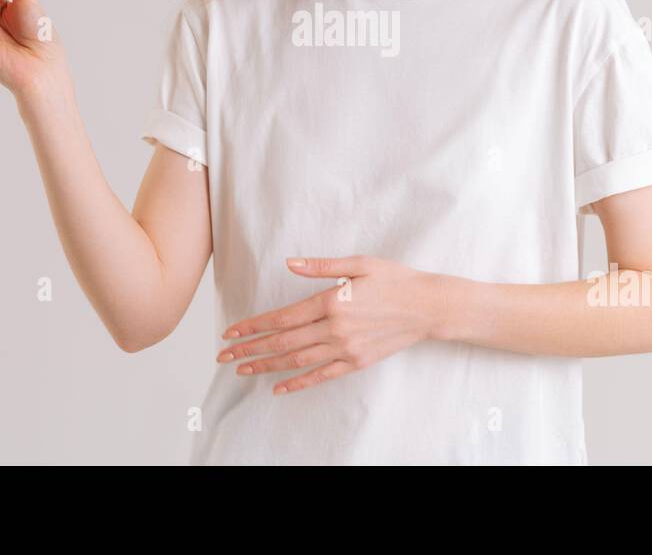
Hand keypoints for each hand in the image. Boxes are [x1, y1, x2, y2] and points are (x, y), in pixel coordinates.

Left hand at [216, 255, 445, 394]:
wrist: (428, 307)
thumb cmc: (395, 279)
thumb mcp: (359, 263)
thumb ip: (321, 266)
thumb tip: (289, 263)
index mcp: (332, 302)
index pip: (282, 318)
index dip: (254, 326)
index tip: (231, 331)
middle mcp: (335, 329)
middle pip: (283, 342)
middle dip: (250, 349)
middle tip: (224, 355)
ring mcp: (346, 349)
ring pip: (297, 361)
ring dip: (267, 366)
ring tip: (242, 370)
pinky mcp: (356, 362)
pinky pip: (322, 376)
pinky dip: (298, 383)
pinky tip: (279, 387)